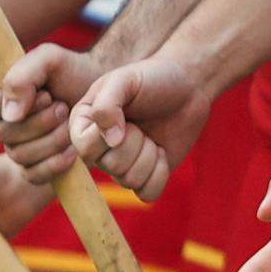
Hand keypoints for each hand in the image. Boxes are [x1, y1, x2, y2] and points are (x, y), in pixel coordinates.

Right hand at [0, 42, 97, 184]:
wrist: (104, 96)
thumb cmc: (74, 72)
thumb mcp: (49, 59)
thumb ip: (22, 76)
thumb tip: (9, 115)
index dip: (14, 103)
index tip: (45, 95)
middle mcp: (2, 119)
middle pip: (2, 133)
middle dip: (38, 122)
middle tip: (63, 108)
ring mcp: (17, 145)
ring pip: (18, 155)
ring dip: (51, 140)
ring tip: (71, 124)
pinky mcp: (35, 166)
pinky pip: (33, 175)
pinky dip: (55, 164)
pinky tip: (73, 150)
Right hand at [65, 45, 215, 202]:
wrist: (187, 87)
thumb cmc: (153, 78)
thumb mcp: (125, 79)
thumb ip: (107, 103)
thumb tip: (111, 141)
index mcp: (83, 125)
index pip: (84, 148)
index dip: (108, 135)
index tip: (125, 114)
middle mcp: (98, 149)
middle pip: (111, 166)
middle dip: (135, 142)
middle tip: (141, 123)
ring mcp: (121, 165)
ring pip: (130, 180)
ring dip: (150, 155)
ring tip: (151, 135)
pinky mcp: (144, 177)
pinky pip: (148, 193)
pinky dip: (160, 172)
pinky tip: (162, 151)